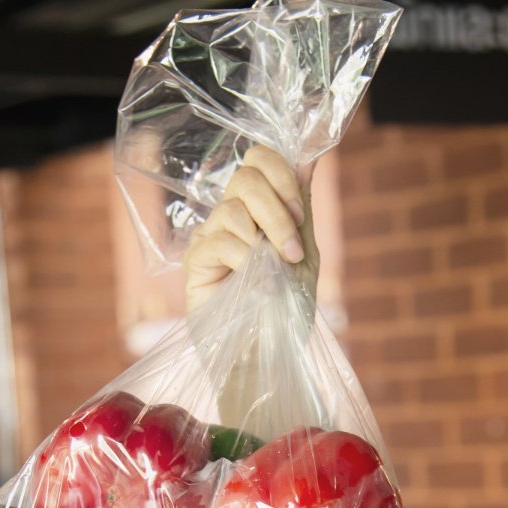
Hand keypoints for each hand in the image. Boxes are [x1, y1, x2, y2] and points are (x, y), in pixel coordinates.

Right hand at [185, 146, 318, 311]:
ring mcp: (210, 236)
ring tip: (277, 271)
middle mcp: (231, 216)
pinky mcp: (196, 262)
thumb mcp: (304, 252)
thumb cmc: (285, 307)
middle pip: (245, 176)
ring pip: (232, 208)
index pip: (258, 160)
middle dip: (277, 209)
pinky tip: (257, 284)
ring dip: (265, 238)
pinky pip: (219, 241)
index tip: (299, 215)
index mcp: (257, 208)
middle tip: (292, 248)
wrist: (268, 350)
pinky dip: (245, 260)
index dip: (281, 176)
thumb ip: (301, 207)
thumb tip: (311, 157)